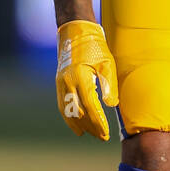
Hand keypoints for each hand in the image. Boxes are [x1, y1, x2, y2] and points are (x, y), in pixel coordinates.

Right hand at [55, 20, 118, 140]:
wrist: (75, 33)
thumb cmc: (95, 47)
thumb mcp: (107, 63)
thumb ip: (109, 85)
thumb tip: (110, 105)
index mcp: (81, 77)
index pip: (91, 107)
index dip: (98, 123)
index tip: (106, 133)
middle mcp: (68, 83)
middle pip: (78, 112)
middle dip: (90, 127)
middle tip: (102, 137)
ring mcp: (61, 84)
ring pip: (68, 111)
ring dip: (79, 125)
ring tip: (91, 134)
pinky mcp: (59, 84)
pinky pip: (62, 106)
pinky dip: (69, 118)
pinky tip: (77, 126)